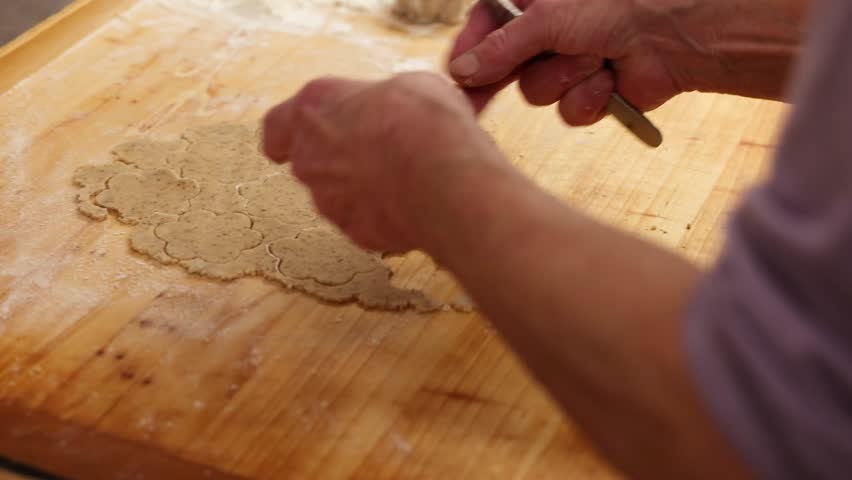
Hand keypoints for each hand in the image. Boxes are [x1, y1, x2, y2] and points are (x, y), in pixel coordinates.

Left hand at [263, 73, 504, 252]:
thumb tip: (397, 110)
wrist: (444, 179)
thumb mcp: (408, 86)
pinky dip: (384, 215)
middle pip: (311, 161)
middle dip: (340, 159)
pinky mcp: (355, 232)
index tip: (292, 139)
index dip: (286, 134)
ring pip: (336, 195)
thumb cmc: (425, 122)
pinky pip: (365, 221)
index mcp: (315, 108)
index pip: (277, 126)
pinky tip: (414, 203)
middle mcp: (310, 156)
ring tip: (405, 178)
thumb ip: (382, 102)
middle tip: (379, 150)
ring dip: (363, 188)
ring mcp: (329, 199)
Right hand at [449, 0, 802, 122]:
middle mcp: (552, 31)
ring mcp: (572, 63)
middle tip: (478, 98)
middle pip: (506, 64)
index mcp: (538, 1)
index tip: (456, 68)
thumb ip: (503, 46)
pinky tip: (610, 80)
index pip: (488, 23)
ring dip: (564, 79)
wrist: (679, 32)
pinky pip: (568, 110)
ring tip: (594, 59)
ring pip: (537, 91)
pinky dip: (588, 98)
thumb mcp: (549, 17)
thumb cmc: (619, 4)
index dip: (471, 47)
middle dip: (506, 76)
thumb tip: (462, 70)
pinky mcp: (592, 93)